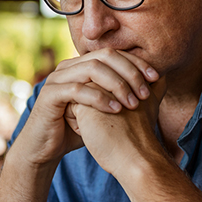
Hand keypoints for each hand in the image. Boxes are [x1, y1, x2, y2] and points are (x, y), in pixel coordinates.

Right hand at [12, 49, 158, 169]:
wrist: (45, 148)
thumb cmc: (76, 129)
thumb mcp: (103, 109)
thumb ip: (121, 95)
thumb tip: (156, 86)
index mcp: (81, 65)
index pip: (113, 53)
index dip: (136, 62)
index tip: (156, 77)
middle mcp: (68, 66)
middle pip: (105, 56)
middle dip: (129, 71)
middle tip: (146, 91)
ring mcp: (57, 79)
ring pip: (92, 69)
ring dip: (117, 84)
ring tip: (133, 102)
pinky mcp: (49, 95)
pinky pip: (78, 90)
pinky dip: (99, 98)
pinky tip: (116, 110)